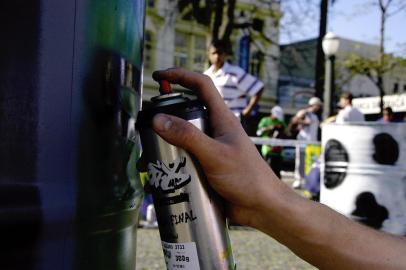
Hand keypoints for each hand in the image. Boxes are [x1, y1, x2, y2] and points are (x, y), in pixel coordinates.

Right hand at [150, 68, 279, 226]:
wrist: (260, 207)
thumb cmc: (247, 177)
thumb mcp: (216, 155)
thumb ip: (188, 137)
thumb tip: (158, 119)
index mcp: (221, 118)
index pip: (201, 86)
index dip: (180, 76)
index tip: (159, 76)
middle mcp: (213, 130)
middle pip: (184, 113)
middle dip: (163, 119)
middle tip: (145, 130)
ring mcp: (208, 149)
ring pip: (179, 139)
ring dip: (162, 147)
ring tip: (146, 162)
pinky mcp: (204, 166)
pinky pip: (182, 160)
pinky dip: (168, 165)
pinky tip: (157, 177)